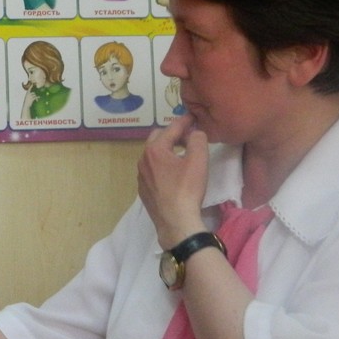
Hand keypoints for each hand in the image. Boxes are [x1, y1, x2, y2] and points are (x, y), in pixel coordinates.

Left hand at [138, 115, 208, 249]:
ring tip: (182, 154)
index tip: (194, 117)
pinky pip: (152, 170)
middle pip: (157, 138)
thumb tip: (194, 132)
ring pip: (153, 155)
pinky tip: (173, 174)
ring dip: (166, 150)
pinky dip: (162, 165)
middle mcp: (143, 159)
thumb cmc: (187, 189)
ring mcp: (141, 175)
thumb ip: (197, 139)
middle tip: (188, 137)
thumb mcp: (198, 161)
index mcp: (155, 149)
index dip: (185, 121)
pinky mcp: (143, 189)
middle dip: (172, 134)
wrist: (175, 222)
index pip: (171, 128)